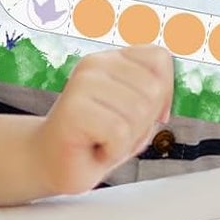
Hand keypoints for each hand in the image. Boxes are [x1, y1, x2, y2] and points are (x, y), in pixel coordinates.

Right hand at [31, 46, 175, 196]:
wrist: (53, 163)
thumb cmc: (97, 140)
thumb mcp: (136, 115)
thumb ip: (155, 98)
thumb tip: (164, 102)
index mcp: (111, 60)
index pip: (159, 57)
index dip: (166, 91)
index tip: (149, 114)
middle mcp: (95, 64)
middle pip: (154, 89)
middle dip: (144, 122)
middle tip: (117, 133)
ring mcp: (82, 83)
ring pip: (138, 111)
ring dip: (128, 139)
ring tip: (104, 139)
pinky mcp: (74, 108)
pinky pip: (119, 132)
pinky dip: (113, 150)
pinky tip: (95, 147)